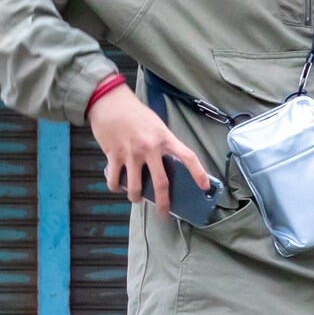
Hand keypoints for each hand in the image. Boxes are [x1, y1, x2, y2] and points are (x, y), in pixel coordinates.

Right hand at [89, 82, 210, 217]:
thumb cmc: (134, 112)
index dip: (198, 172)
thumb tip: (163, 167)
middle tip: (163, 213)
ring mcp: (131, 153)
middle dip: (163, 204)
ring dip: (136, 198)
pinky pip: (115, 180)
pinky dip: (116, 187)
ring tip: (136, 198)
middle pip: (161, 183)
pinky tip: (118, 186)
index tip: (205, 186)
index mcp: (164, 138)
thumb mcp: (155, 124)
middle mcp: (150, 147)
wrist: (109, 101)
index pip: (187, 156)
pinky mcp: (114, 155)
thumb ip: (161, 144)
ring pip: (135, 188)